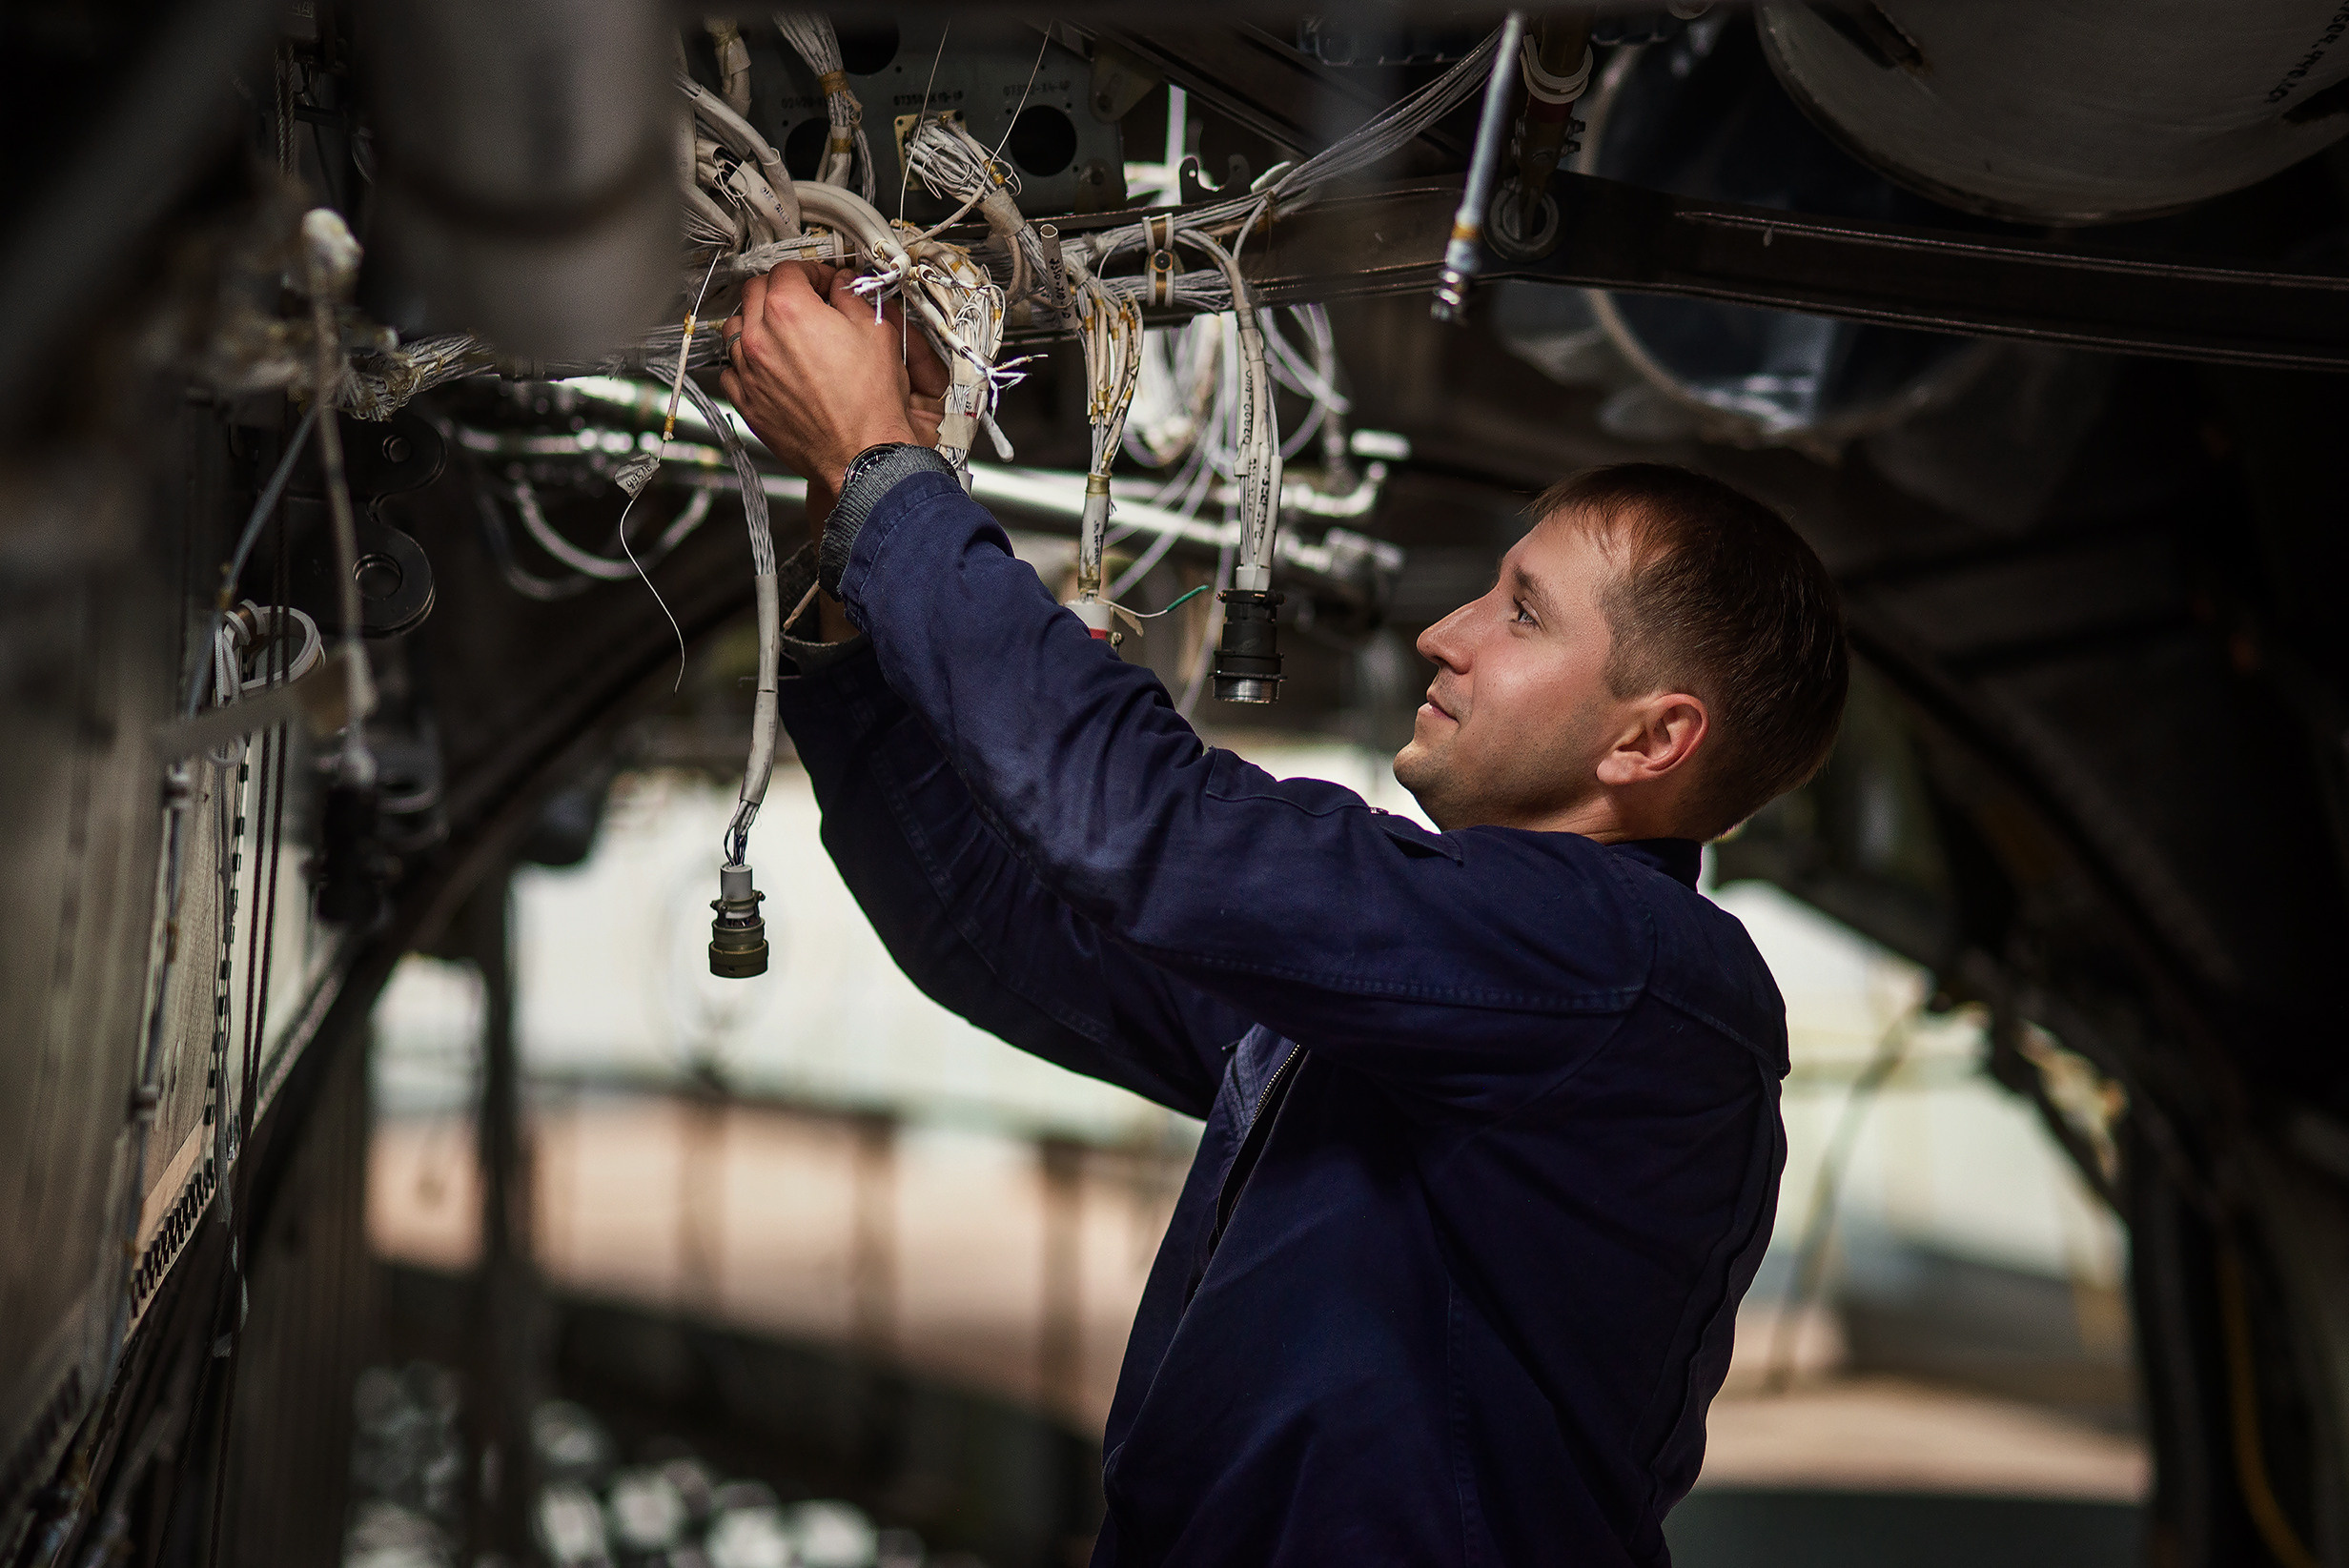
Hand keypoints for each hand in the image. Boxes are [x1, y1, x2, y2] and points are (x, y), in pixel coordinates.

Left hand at [719, 263, 922, 490]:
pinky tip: (767, 366)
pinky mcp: (747, 401)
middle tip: (803, 300)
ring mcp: (748, 371)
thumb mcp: (877, 333)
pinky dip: (745, 362)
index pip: (789, 269)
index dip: (811, 271)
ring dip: (756, 322)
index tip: (824, 282)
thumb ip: (854, 298)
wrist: (861, 453)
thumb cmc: (870, 402)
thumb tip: (844, 286)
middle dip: (779, 289)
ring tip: (781, 332)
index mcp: (790, 311)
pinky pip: (731, 370)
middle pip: (755, 291)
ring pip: (736, 328)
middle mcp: (760, 337)